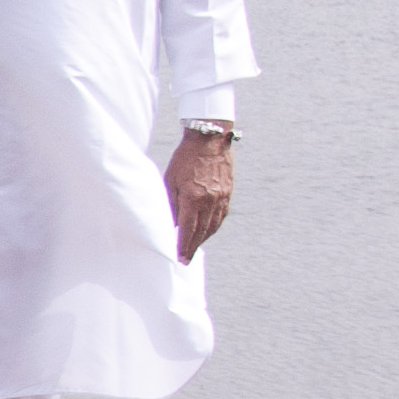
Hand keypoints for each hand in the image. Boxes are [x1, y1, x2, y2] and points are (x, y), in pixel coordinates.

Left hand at [169, 128, 236, 261]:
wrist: (209, 140)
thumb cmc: (184, 158)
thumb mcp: (170, 180)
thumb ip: (170, 204)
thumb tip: (170, 224)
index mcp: (193, 197)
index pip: (188, 229)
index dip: (183, 245)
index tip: (180, 258)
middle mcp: (210, 200)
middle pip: (202, 231)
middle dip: (193, 247)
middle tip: (186, 259)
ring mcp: (222, 197)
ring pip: (213, 225)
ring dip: (203, 239)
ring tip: (194, 247)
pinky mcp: (228, 192)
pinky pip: (221, 216)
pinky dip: (214, 226)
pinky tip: (207, 231)